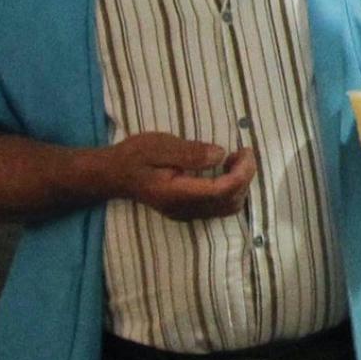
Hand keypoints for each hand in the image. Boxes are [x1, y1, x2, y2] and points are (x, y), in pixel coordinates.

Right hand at [105, 133, 255, 221]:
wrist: (115, 174)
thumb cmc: (135, 156)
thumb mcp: (159, 146)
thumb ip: (189, 152)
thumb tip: (220, 155)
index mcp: (176, 193)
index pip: (221, 191)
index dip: (241, 172)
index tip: (245, 150)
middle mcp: (184, 209)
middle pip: (230, 202)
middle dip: (245, 177)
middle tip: (243, 152)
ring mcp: (186, 213)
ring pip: (228, 208)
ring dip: (240, 184)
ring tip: (235, 160)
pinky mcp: (188, 211)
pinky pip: (219, 207)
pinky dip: (231, 190)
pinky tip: (224, 170)